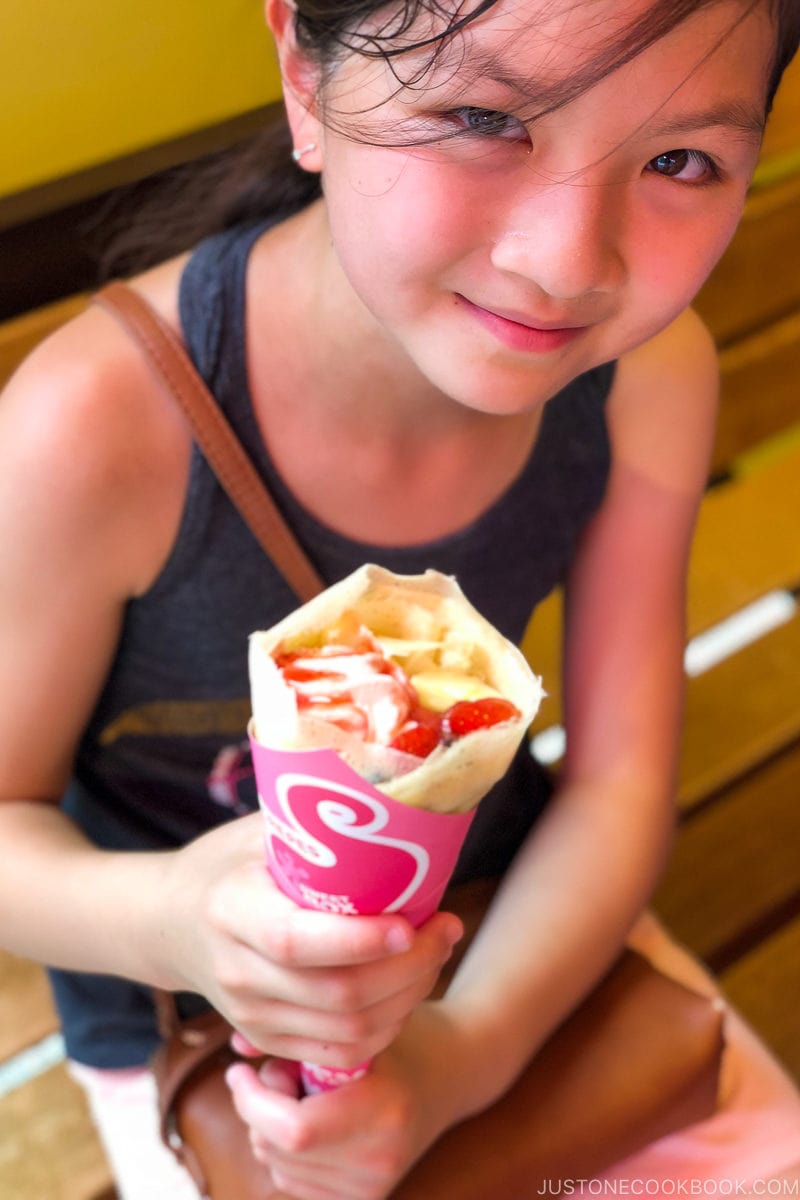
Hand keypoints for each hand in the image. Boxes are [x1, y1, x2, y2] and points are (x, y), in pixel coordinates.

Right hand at [160, 814, 462, 1066]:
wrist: (169, 922)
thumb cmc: (227, 863)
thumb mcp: (258, 831)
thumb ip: (313, 824)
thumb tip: (392, 797)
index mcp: (230, 910)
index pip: (295, 940)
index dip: (359, 940)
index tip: (411, 922)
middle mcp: (237, 972)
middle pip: (337, 994)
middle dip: (410, 967)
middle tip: (447, 928)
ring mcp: (251, 1016)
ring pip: (349, 1030)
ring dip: (409, 996)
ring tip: (437, 952)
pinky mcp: (267, 1040)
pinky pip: (342, 1054)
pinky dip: (388, 1026)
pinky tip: (407, 988)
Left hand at [226, 1004, 465, 1199]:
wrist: (453, 1071)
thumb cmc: (400, 1036)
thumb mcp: (356, 1024)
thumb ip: (298, 1035)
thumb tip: (236, 1045)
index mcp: (383, 1110)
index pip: (294, 1129)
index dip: (254, 1102)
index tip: (240, 1070)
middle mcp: (380, 1158)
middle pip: (278, 1149)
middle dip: (259, 1109)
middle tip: (280, 1072)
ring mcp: (374, 1186)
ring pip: (278, 1168)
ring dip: (270, 1131)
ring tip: (302, 1094)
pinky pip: (293, 1184)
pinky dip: (286, 1153)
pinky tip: (312, 1121)